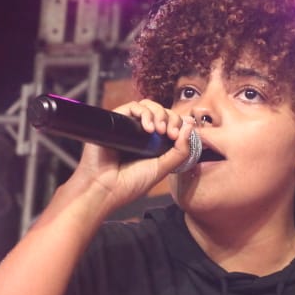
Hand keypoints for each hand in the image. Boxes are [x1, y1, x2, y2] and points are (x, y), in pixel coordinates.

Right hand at [68, 99, 195, 213]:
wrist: (104, 189)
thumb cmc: (129, 183)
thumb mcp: (162, 169)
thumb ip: (179, 151)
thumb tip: (190, 126)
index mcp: (153, 144)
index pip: (171, 124)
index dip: (179, 125)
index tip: (180, 136)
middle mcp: (141, 133)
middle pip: (162, 112)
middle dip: (171, 119)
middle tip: (171, 134)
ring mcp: (128, 126)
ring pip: (148, 106)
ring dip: (159, 113)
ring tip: (160, 130)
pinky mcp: (115, 121)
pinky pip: (132, 106)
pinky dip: (144, 113)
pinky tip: (148, 128)